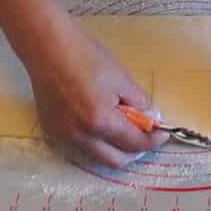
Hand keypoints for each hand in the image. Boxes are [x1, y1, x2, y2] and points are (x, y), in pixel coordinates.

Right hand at [22, 30, 167, 167]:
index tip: (162, 134)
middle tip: (145, 135)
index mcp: (99, 122)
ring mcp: (63, 137)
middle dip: (135, 151)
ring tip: (122, 125)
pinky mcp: (52, 131)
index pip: (134, 144)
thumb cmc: (86, 58)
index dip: (152, 141)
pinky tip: (100, 121)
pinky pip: (80, 146)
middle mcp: (80, 136)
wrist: (48, 48)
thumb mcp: (121, 78)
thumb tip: (150, 120)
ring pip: (97, 156)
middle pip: (115, 161)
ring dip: (115, 148)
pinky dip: (96, 140)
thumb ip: (140, 103)